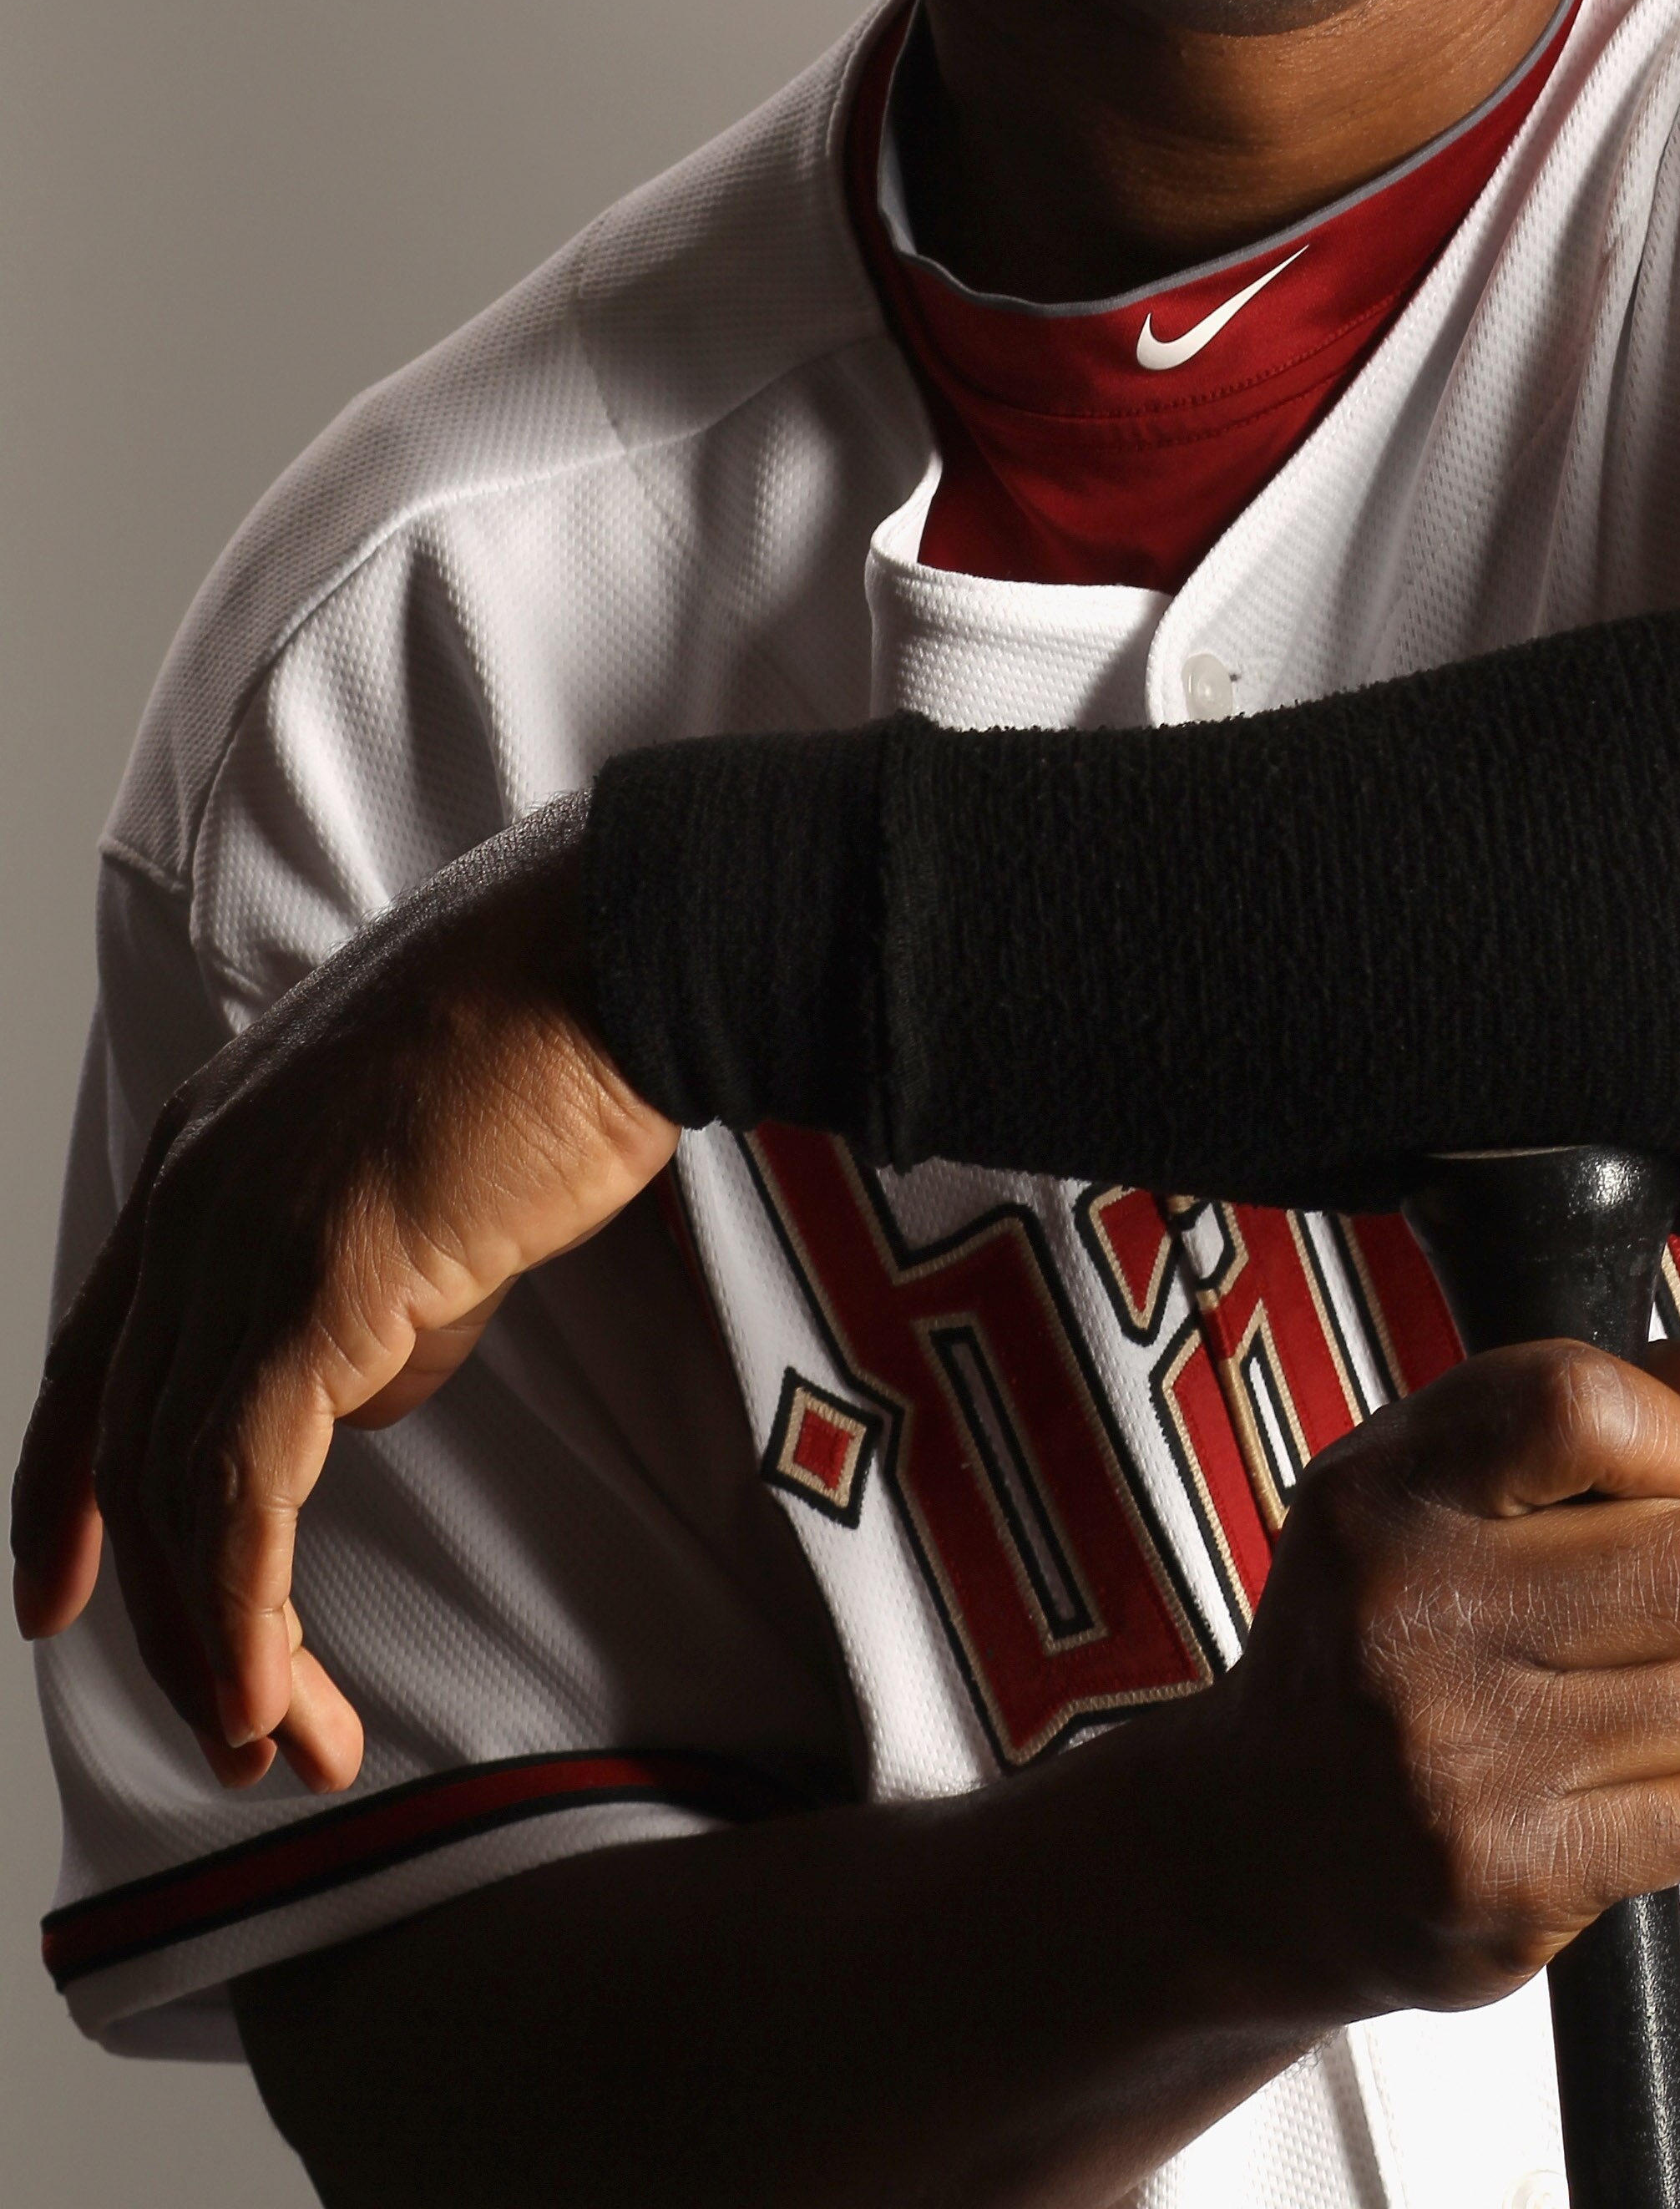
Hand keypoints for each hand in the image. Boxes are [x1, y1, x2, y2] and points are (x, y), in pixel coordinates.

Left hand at [11, 808, 673, 1795]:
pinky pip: (240, 1493)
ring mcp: (240, 1237)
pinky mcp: (314, 1285)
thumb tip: (368, 1388)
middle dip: (169, 1616)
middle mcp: (189, 1197)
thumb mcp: (421, 1167)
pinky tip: (271, 1692)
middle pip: (130, 1453)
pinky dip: (242, 1614)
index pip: (94, 1359)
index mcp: (200, 1155)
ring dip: (218, 1646)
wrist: (615, 945)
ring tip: (277, 1742)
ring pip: (175, 1493)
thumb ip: (373, 1280)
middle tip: (239, 1730)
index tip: (53, 1599)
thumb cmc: (554, 1032)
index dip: (61, 1493)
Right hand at [1187, 1321, 1679, 2020]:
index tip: (1653, 1479)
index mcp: (1385, 1492)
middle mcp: (1410, 1618)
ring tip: (1612, 1701)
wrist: (1255, 1852)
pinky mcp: (1510, 1885)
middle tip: (1646, 1607)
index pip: (1588, 1404)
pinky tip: (1606, 1787)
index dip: (1672, 1439)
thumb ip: (1630, 1405)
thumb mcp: (1451, 1481)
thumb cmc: (1378, 1635)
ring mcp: (1457, 1762)